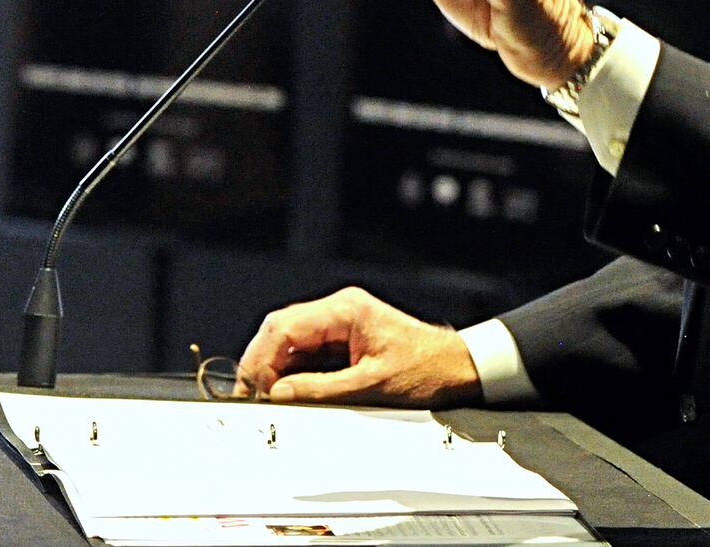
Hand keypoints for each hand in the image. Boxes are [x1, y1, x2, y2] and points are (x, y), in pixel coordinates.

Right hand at [237, 286, 481, 405]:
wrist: (456, 368)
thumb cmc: (425, 370)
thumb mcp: (370, 387)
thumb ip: (319, 391)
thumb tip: (279, 394)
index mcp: (345, 310)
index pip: (285, 326)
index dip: (262, 359)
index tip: (256, 390)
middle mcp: (339, 309)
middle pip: (281, 330)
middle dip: (262, 363)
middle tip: (253, 396)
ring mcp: (339, 322)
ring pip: (290, 340)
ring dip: (276, 369)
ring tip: (269, 398)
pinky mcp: (342, 338)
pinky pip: (306, 351)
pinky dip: (293, 372)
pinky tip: (290, 392)